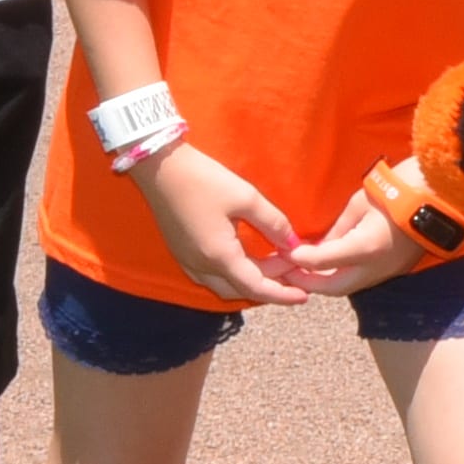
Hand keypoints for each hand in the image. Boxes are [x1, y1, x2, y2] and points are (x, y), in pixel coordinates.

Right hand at [131, 142, 316, 306]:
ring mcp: (187, 261)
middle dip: (270, 287)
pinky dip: (233, 276)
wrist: (158, 166)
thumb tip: (294, 245)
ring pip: (224, 286)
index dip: (282, 295)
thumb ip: (274, 224)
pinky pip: (211, 277)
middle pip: (241, 290)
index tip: (305, 297)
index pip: (256, 288)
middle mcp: (201, 266)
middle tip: (294, 273)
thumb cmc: (203, 179)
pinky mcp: (181, 252)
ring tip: (276, 269)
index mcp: (218, 256)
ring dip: (250, 282)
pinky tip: (248, 262)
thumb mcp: (246, 197)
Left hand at [276, 182, 419, 291]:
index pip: (321, 262)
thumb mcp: (360, 203)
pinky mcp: (396, 268)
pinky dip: (342, 276)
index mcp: (365, 247)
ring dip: (325, 282)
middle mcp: (375, 266)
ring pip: (348, 287)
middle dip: (308, 283)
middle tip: (288, 271)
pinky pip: (362, 279)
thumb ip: (338, 228)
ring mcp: (388, 270)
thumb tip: (319, 245)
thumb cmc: (401, 189)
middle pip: (334, 288)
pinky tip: (330, 265)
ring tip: (305, 270)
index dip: (298, 260)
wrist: (444, 194)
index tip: (283, 254)